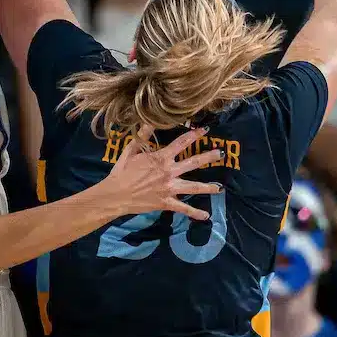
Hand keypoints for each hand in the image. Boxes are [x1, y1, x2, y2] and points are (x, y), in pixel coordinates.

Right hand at [100, 127, 223, 220]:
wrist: (116, 194)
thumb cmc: (122, 172)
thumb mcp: (131, 150)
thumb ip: (143, 135)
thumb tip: (149, 120)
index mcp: (161, 158)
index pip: (181, 143)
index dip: (194, 135)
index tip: (204, 130)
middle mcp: (169, 172)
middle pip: (193, 162)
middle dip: (208, 157)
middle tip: (221, 153)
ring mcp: (169, 188)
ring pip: (193, 187)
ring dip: (207, 187)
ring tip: (219, 188)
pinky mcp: (166, 202)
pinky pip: (183, 208)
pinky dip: (195, 213)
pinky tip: (206, 215)